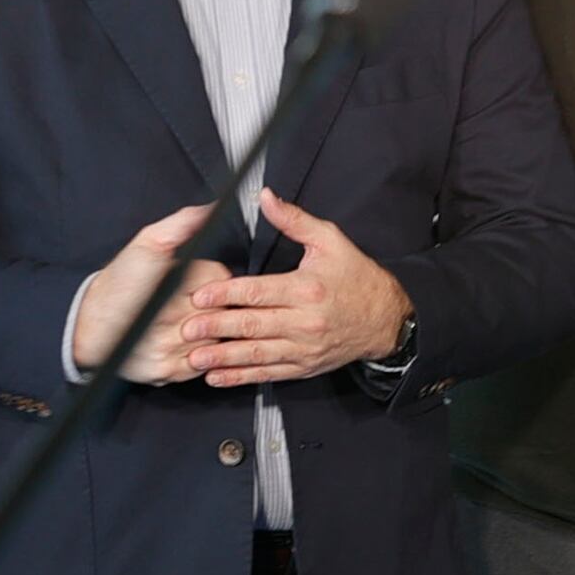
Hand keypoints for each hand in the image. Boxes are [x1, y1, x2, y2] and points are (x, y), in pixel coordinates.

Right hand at [72, 204, 218, 383]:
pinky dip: (199, 351)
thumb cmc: (118, 284)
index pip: (220, 278)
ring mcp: (171, 347)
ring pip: (216, 338)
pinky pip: (203, 362)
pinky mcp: (167, 371)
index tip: (197, 280)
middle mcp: (174, 318)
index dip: (210, 277)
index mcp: (173, 282)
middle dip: (212, 304)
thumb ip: (181, 224)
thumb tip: (208, 209)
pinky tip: (182, 340)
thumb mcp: (146, 244)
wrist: (88, 324)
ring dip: (208, 330)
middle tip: (190, 301)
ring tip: (186, 320)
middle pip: (222, 310)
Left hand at [185, 194, 410, 388]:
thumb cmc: (357, 278)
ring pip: (257, 354)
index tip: (199, 295)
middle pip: (253, 325)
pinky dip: (242, 377)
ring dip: (224, 357)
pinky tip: (218, 377)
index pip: (258, 292)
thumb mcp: (330, 241)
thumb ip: (294, 220)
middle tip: (187, 328)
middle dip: (217, 327)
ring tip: (196, 357)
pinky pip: (268, 373)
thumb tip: (265, 197)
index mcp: (306, 289)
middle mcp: (304, 322)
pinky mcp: (304, 366)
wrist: (387, 319)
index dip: (226, 294)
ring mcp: (304, 348)